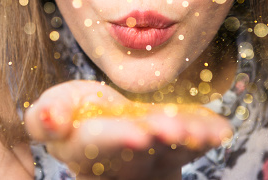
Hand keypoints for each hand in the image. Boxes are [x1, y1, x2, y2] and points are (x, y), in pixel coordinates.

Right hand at [25, 80, 231, 179]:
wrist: (110, 122)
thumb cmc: (80, 112)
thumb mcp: (57, 106)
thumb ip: (46, 115)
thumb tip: (52, 119)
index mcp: (86, 150)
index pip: (100, 146)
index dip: (117, 141)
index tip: (138, 134)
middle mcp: (121, 161)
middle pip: (141, 155)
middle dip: (159, 141)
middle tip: (175, 130)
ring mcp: (152, 158)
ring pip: (171, 154)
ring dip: (188, 143)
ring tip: (203, 133)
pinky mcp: (176, 150)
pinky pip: (194, 148)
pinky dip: (208, 138)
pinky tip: (221, 130)